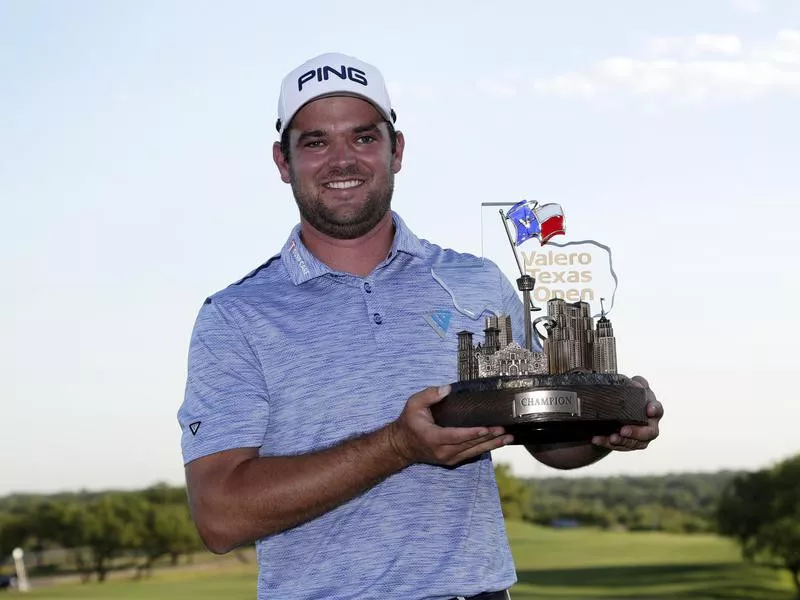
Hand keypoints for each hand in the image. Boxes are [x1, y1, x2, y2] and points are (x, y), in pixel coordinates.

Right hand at [387, 385, 512, 466]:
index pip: (456, 436)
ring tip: (507, 438)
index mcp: (433, 437)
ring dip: (492, 444)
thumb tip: (447, 390)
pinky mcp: (452, 460)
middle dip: (488, 437)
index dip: (472, 433)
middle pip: (470, 445)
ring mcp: (448, 458)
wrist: (402, 446)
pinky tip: (497, 443)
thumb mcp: (414, 404)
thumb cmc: (409, 423)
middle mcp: (443, 451)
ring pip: (474, 451)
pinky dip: (485, 448)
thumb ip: (429, 395)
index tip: (486, 428)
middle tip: (504, 430)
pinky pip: (471, 454)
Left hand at [591, 376, 661, 450]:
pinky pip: (619, 447)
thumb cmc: (629, 396)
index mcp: (652, 409)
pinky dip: (607, 443)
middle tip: (623, 430)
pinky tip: (597, 439)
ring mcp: (640, 437)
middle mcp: (650, 425)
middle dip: (637, 432)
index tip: (649, 410)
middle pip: (650, 432)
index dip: (655, 409)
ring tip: (611, 438)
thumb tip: (635, 385)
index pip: (658, 409)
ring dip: (622, 441)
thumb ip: (636, 383)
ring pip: (635, 443)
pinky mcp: (628, 444)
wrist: (617, 410)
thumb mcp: (631, 387)